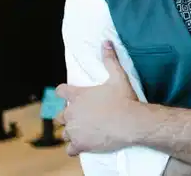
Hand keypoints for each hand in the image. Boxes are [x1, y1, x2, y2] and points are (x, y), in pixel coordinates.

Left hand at [55, 41, 138, 155]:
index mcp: (78, 96)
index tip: (69, 95)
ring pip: (65, 132)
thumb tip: (106, 42)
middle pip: (60, 115)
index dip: (64, 92)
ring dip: (72, 132)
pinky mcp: (80, 144)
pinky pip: (70, 149)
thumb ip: (110, 60)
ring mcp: (74, 130)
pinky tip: (82, 146)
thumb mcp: (118, 77)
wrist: (131, 122)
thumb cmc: (124, 99)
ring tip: (84, 132)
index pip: (60, 92)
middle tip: (83, 117)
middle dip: (68, 116)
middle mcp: (71, 113)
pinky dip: (75, 148)